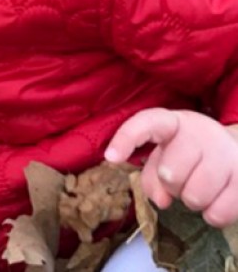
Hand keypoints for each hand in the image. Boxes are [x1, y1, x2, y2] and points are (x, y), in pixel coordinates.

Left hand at [105, 108, 237, 226]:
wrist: (235, 150)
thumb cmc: (188, 154)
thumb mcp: (163, 156)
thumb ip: (150, 177)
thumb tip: (162, 201)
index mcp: (173, 123)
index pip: (147, 123)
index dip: (126, 139)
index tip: (111, 158)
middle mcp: (202, 133)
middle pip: (170, 174)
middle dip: (170, 185)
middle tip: (180, 179)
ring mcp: (228, 153)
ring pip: (196, 197)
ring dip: (192, 200)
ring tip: (199, 187)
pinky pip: (219, 213)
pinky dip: (212, 214)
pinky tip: (217, 199)